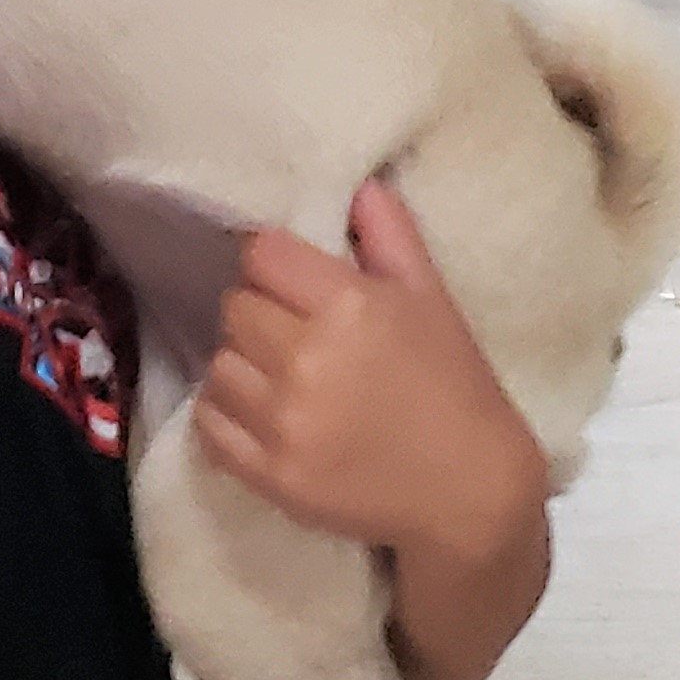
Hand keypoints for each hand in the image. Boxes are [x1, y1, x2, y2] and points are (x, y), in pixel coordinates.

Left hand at [198, 181, 547, 570]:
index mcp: (348, 306)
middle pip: (235, 306)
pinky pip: (210, 424)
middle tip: (289, 327)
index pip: (261, 254)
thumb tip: (358, 185)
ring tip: (277, 372)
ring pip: (218, 363)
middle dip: (259, 310)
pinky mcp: (270, 474)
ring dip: (242, 362)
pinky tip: (260, 410)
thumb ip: (390, 236)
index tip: (291, 278)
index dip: (274, 262)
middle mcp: (306, 358)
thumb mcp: (432, 299)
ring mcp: (283, 421)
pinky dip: (226, 413)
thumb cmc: (454, 386)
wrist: (468, 493)